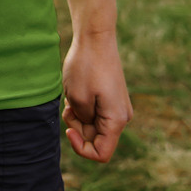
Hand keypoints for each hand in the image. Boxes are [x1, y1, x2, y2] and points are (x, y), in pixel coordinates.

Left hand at [61, 28, 130, 162]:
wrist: (96, 36)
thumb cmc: (85, 65)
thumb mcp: (77, 99)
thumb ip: (82, 121)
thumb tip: (87, 125)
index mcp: (117, 120)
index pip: (101, 154)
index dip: (81, 148)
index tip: (68, 129)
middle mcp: (122, 116)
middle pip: (96, 139)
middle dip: (78, 127)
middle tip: (68, 106)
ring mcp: (118, 107)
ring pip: (93, 126)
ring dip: (78, 116)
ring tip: (71, 96)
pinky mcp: (112, 98)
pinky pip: (95, 113)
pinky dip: (82, 107)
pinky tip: (76, 91)